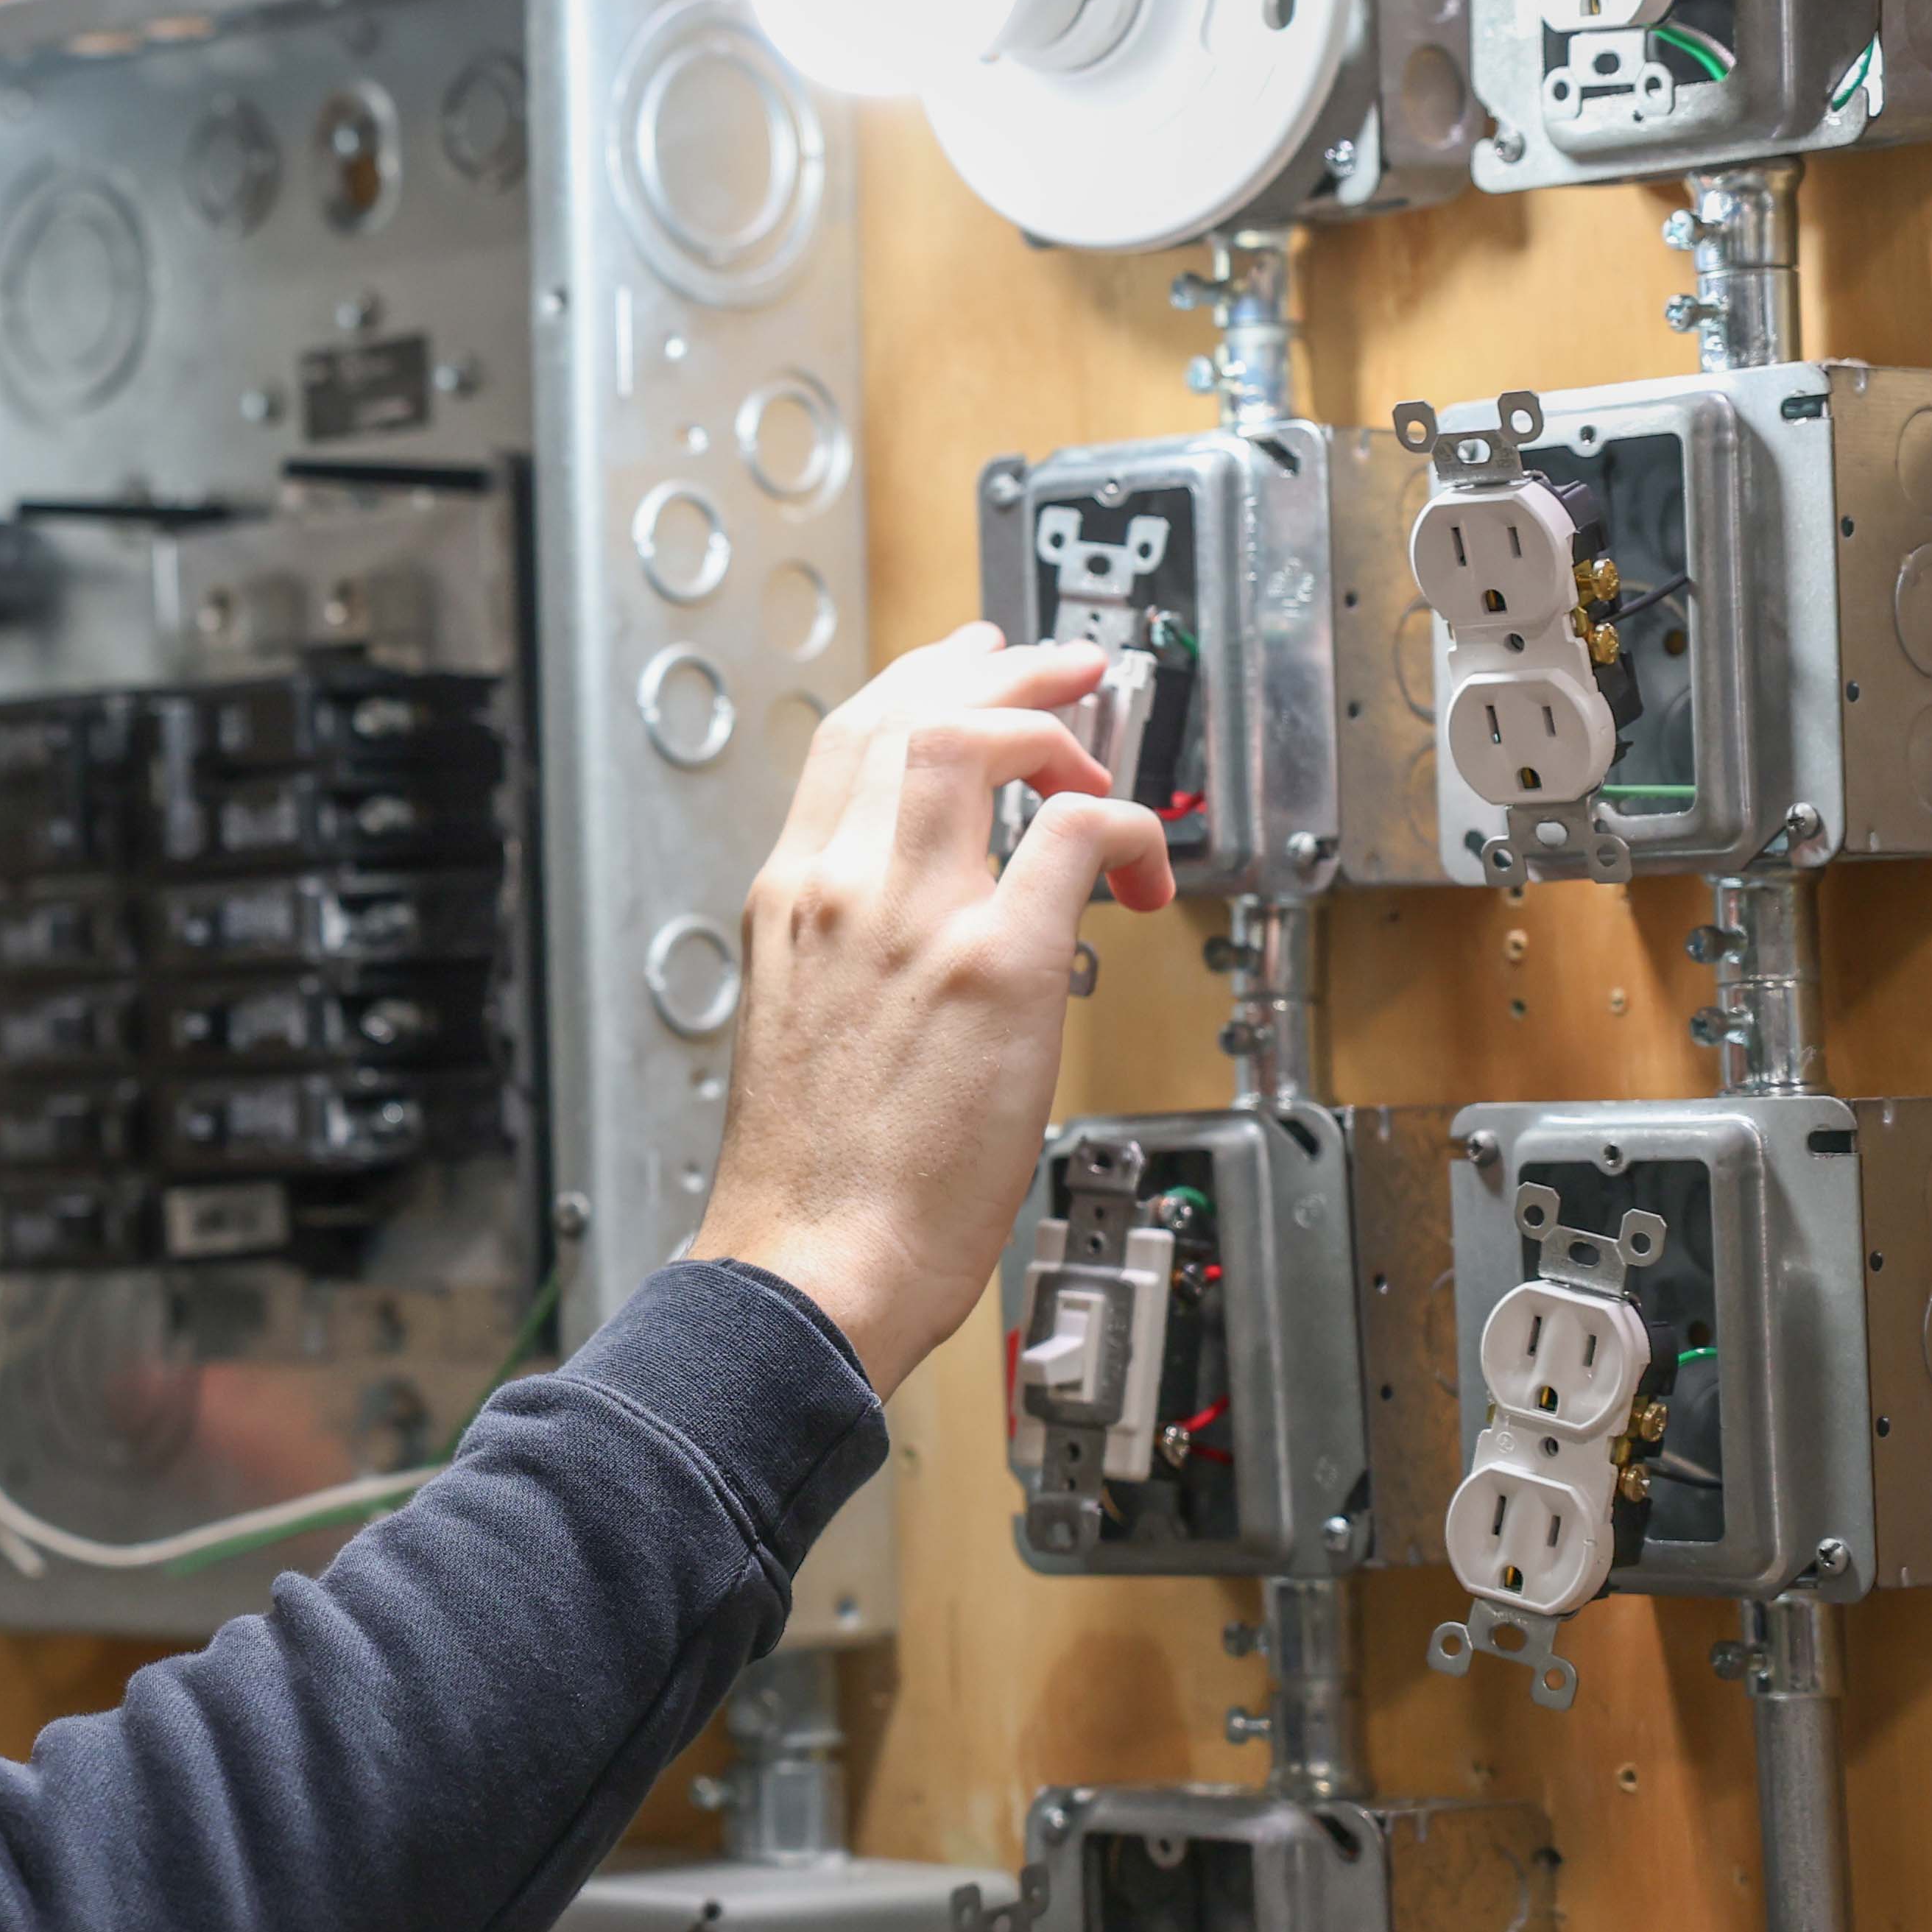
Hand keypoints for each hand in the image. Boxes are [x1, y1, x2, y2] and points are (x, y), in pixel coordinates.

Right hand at [690, 624, 1173, 1393]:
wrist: (806, 1261)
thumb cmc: (809, 1177)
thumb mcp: (798, 1022)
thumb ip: (848, 952)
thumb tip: (922, 925)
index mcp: (791, 903)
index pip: (849, 742)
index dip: (921, 686)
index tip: (970, 673)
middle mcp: (843, 890)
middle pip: (914, 714)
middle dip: (1002, 670)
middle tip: (1065, 672)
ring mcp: (917, 920)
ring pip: (982, 741)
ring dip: (1058, 724)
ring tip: (1105, 747)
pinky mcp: (996, 968)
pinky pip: (1077, 835)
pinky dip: (1125, 830)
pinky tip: (1140, 875)